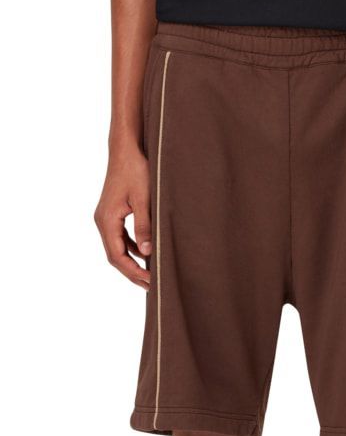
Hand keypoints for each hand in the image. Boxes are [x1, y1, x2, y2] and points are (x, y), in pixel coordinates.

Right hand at [94, 145, 151, 289]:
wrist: (126, 149)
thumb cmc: (136, 170)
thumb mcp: (144, 199)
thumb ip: (144, 226)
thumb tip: (147, 252)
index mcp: (107, 220)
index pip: (117, 256)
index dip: (133, 272)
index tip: (150, 281)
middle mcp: (103, 221)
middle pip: (115, 256)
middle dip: (132, 272)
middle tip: (152, 286)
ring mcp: (106, 218)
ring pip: (118, 249)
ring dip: (132, 263)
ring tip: (150, 275)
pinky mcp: (113, 214)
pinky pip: (121, 239)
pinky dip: (132, 250)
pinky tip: (146, 255)